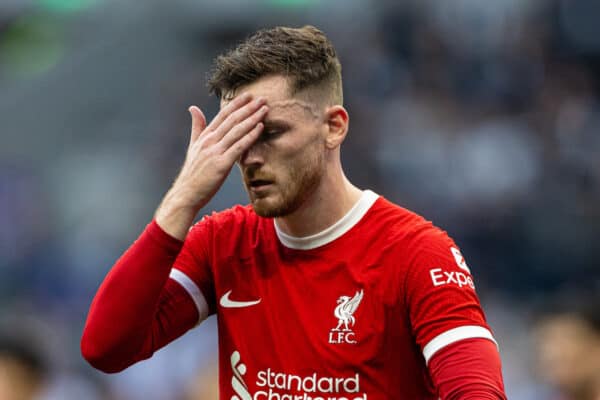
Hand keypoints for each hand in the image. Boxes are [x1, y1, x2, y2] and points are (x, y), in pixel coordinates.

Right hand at [156, 93, 267, 239]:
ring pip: (237, 130)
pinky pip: (239, 146)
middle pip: (232, 119)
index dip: (236, 103)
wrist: (186, 194)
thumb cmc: (193, 174)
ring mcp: (215, 151)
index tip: (248, 95)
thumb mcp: (193, 147)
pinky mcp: (221, 164)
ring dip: (252, 118)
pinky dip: (250, 135)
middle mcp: (209, 141)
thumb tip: (193, 108)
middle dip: (248, 107)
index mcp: (204, 136)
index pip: (222, 115)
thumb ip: (197, 127)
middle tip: (262, 98)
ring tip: (265, 109)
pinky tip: (260, 127)